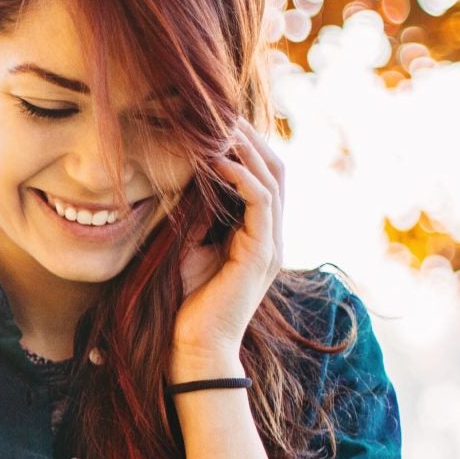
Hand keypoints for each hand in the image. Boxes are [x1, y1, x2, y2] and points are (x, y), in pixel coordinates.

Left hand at [171, 115, 286, 375]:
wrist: (193, 347)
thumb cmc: (185, 303)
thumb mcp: (188, 247)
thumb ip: (195, 215)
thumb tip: (186, 178)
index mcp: (257, 234)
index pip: (262, 176)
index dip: (244, 147)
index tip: (214, 122)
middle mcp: (271, 235)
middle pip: (274, 169)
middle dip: (249, 138)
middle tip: (220, 111)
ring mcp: (271, 244)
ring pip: (272, 178)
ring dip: (246, 149)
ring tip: (219, 125)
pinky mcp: (261, 254)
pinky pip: (261, 201)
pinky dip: (241, 176)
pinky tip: (217, 160)